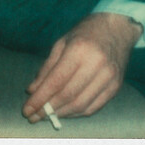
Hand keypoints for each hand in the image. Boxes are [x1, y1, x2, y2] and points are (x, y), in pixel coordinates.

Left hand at [23, 11, 142, 122]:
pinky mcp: (115, 85)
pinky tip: (66, 112)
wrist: (118, 28)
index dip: (39, 99)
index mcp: (79, 49)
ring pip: (80, 105)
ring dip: (61, 114)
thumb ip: (47, 68)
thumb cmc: (86, 33)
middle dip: (47, 109)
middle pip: (67, 96)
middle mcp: (96, 63)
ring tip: (48, 115)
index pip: (55, 82)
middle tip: (34, 117)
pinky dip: (76, 113)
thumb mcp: (61, 43)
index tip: (27, 111)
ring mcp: (108, 76)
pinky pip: (94, 107)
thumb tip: (32, 91)